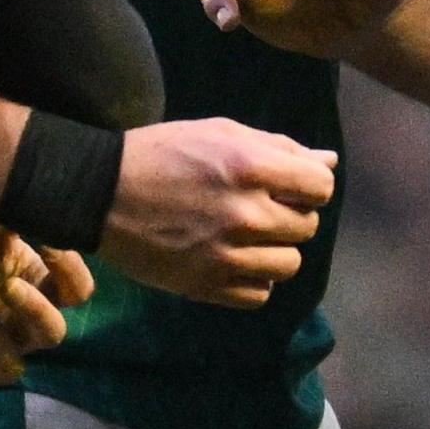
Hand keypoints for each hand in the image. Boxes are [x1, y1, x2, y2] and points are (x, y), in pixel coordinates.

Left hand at [0, 214, 92, 392]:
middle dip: (37, 312)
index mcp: (32, 286)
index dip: (69, 270)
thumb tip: (37, 185)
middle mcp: (15, 324)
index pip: (75, 291)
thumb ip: (5, 207)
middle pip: (53, 334)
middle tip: (9, 286)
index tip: (45, 241)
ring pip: (10, 367)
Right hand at [98, 117, 334, 308]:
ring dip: (275, 250)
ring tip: (246, 237)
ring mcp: (227, 255)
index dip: (309, 186)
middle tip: (257, 207)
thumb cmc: (164, 153)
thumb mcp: (221, 133)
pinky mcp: (206, 287)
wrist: (100, 193)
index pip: (321, 188)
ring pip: (290, 265)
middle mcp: (245, 214)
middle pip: (307, 227)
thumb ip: (280, 148)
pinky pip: (260, 295)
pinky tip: (232, 260)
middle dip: (290, 216)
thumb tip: (329, 161)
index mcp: (251, 167)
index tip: (288, 186)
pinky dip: (253, 280)